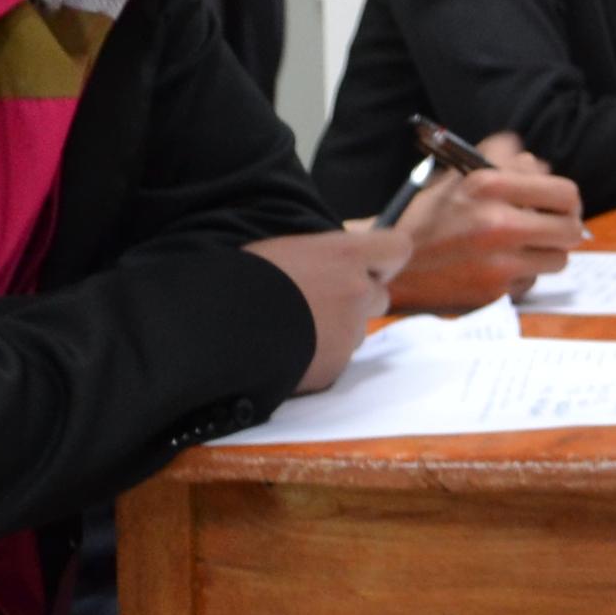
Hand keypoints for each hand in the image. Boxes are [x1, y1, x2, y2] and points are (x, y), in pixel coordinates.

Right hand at [244, 226, 414, 394]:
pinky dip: (319, 357)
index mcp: (344, 254)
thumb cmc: (244, 279)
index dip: (384, 259)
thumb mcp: (286, 250)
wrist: (218, 328)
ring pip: (357, 330)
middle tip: (319, 302)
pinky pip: (337, 359)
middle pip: (380, 296)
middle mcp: (357, 290)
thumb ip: (324, 257)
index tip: (369, 266)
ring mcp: (349, 331)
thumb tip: (337, 265)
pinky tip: (287, 349)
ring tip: (293, 327)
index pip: (397, 248)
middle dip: (358, 300)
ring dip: (336, 330)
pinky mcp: (336, 366)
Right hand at [382, 137, 585, 314]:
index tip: (559, 205)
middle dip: (564, 228)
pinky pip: (531, 281)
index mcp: (489, 186)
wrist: (388, 264)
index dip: (567, 200)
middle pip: (572, 230)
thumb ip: (502, 160)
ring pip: (557, 259)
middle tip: (551, 228)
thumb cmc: (425, 218)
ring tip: (519, 247)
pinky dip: (520, 274)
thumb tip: (538, 164)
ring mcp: (498, 263)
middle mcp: (498, 224)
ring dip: (544, 253)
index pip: (565, 193)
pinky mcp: (494, 293)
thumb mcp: (458, 176)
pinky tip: (496, 267)